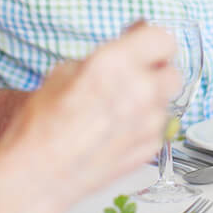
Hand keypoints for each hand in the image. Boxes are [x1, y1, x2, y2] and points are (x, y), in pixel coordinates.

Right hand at [0, 25, 180, 212]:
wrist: (39, 175)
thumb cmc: (43, 124)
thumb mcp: (65, 71)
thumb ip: (106, 56)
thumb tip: (129, 45)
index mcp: (117, 62)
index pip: (164, 38)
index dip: (153, 41)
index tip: (145, 45)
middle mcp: (140, 90)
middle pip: (173, 70)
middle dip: (157, 71)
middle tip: (136, 75)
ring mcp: (149, 122)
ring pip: (167, 100)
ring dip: (152, 98)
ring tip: (122, 107)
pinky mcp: (151, 148)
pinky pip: (159, 126)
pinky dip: (145, 124)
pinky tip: (119, 129)